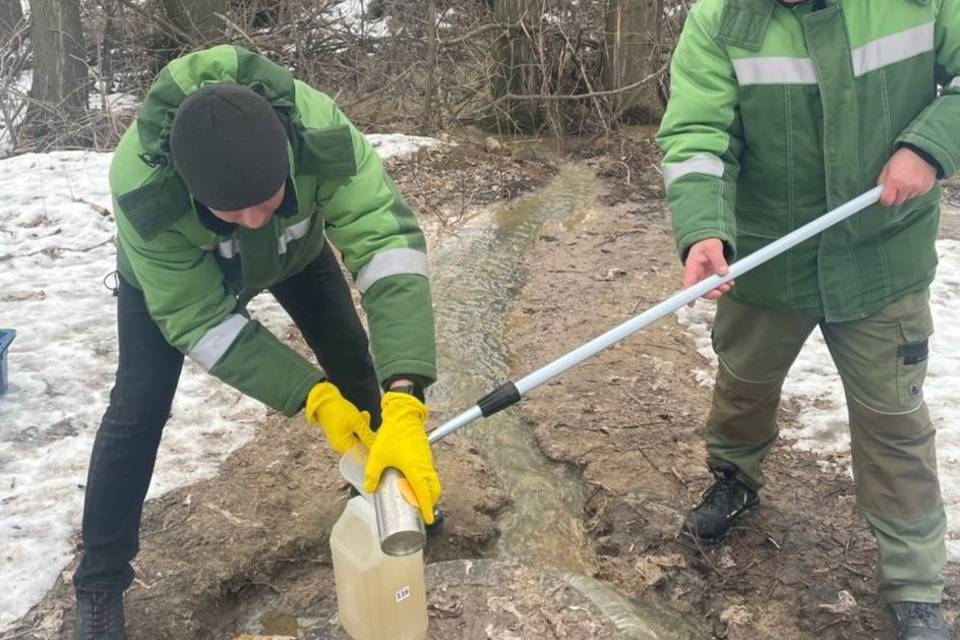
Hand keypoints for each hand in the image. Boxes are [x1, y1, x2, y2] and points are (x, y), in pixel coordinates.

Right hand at [305, 381, 375, 453]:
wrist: (325, 400)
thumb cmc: (339, 411)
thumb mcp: (357, 422)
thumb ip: (367, 436)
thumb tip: (376, 448)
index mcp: (343, 446)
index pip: (361, 455)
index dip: (372, 449)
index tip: (381, 441)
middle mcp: (341, 446)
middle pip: (361, 446)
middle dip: (369, 434)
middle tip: (373, 424)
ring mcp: (341, 439)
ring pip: (359, 437)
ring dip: (365, 427)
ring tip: (365, 415)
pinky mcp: (342, 432)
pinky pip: (354, 431)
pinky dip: (359, 425)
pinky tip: (362, 415)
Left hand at [363, 392, 440, 523]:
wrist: (403, 415)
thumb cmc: (392, 434)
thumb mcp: (378, 456)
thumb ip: (372, 474)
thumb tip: (369, 488)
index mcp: (415, 469)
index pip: (425, 494)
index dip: (427, 508)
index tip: (427, 519)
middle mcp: (424, 465)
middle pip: (434, 489)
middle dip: (430, 501)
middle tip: (421, 511)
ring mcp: (426, 459)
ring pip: (432, 480)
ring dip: (428, 491)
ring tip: (416, 499)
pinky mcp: (425, 454)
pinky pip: (429, 472)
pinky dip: (425, 481)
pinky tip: (412, 482)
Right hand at [684, 238, 732, 300]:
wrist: (708, 243)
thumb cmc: (707, 244)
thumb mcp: (713, 248)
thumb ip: (718, 259)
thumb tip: (724, 273)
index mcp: (691, 267)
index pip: (688, 282)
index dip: (689, 294)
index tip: (691, 303)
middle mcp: (696, 275)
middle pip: (699, 290)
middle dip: (710, 293)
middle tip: (720, 291)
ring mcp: (703, 278)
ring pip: (709, 289)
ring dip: (718, 290)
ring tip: (728, 285)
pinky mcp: (710, 279)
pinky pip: (716, 286)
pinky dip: (723, 285)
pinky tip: (730, 282)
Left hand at [878, 147, 936, 206]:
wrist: (923, 151)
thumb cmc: (903, 158)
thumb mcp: (887, 167)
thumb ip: (882, 181)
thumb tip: (878, 192)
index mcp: (893, 181)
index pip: (886, 201)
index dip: (885, 200)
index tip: (884, 198)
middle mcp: (905, 186)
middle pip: (897, 202)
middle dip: (895, 196)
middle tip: (896, 187)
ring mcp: (917, 188)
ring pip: (907, 198)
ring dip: (905, 193)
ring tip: (907, 180)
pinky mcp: (926, 188)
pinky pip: (917, 195)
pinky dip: (914, 190)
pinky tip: (915, 180)